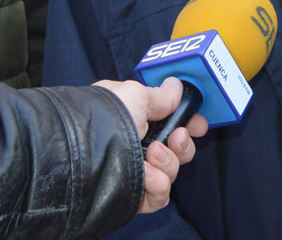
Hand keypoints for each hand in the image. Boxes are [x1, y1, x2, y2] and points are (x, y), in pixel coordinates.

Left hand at [94, 77, 208, 213]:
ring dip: (168, 163)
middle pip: (177, 150)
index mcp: (135, 119)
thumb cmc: (105, 118)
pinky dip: (158, 186)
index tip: (198, 125)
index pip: (170, 123)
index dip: (188, 124)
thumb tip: (175, 86)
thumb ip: (161, 95)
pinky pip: (160, 196)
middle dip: (183, 144)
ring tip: (151, 156)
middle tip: (176, 137)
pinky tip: (147, 176)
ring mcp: (135, 172)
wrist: (83, 153)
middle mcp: (136, 145)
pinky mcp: (134, 196)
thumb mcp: (136, 96)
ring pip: (172, 172)